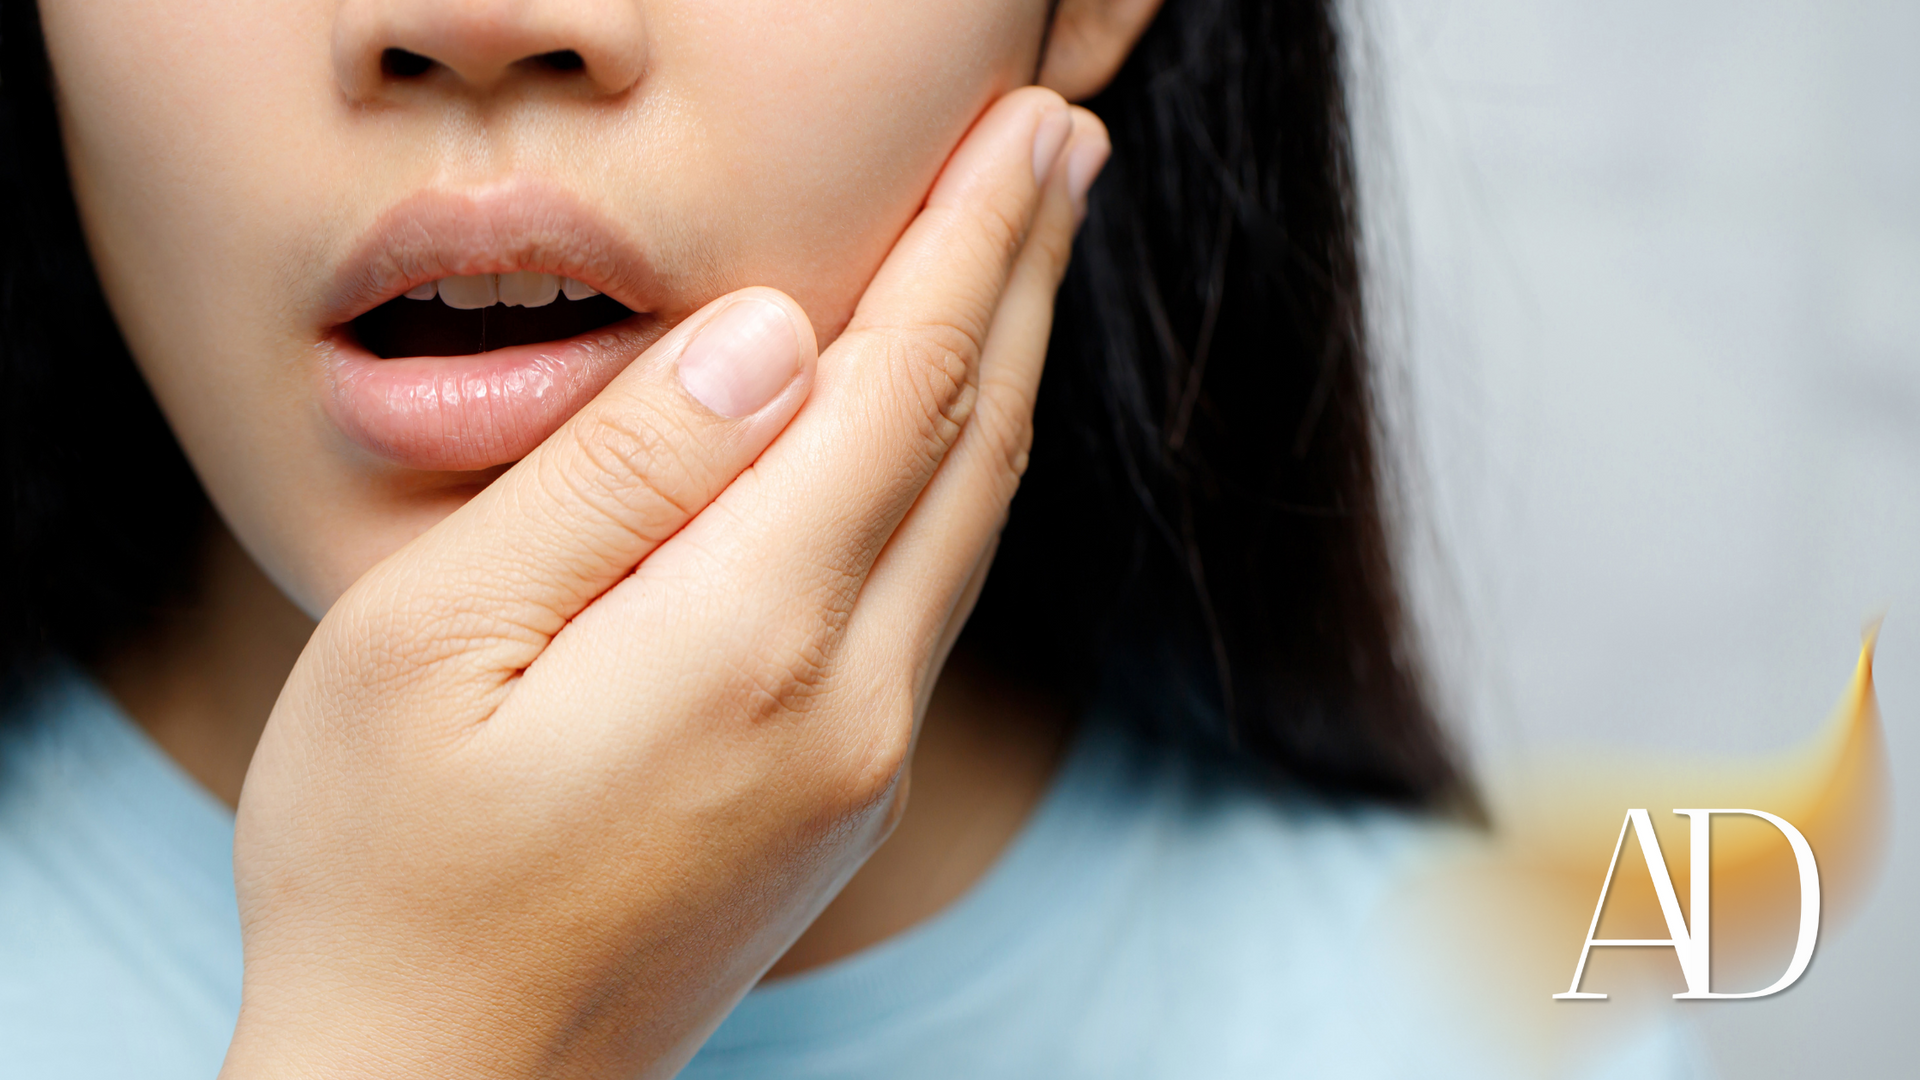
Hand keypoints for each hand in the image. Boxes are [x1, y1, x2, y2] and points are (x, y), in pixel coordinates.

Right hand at [220, 87, 1108, 1079]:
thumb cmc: (389, 876)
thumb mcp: (438, 642)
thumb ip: (615, 476)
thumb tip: (771, 341)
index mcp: (748, 643)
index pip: (901, 389)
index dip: (970, 245)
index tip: (1021, 136)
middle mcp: (848, 704)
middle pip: (973, 445)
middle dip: (1021, 281)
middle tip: (1061, 147)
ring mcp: (861, 761)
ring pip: (969, 525)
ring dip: (1004, 373)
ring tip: (1025, 258)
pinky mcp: (842, 795)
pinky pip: (929, 597)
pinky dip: (956, 479)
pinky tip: (945, 430)